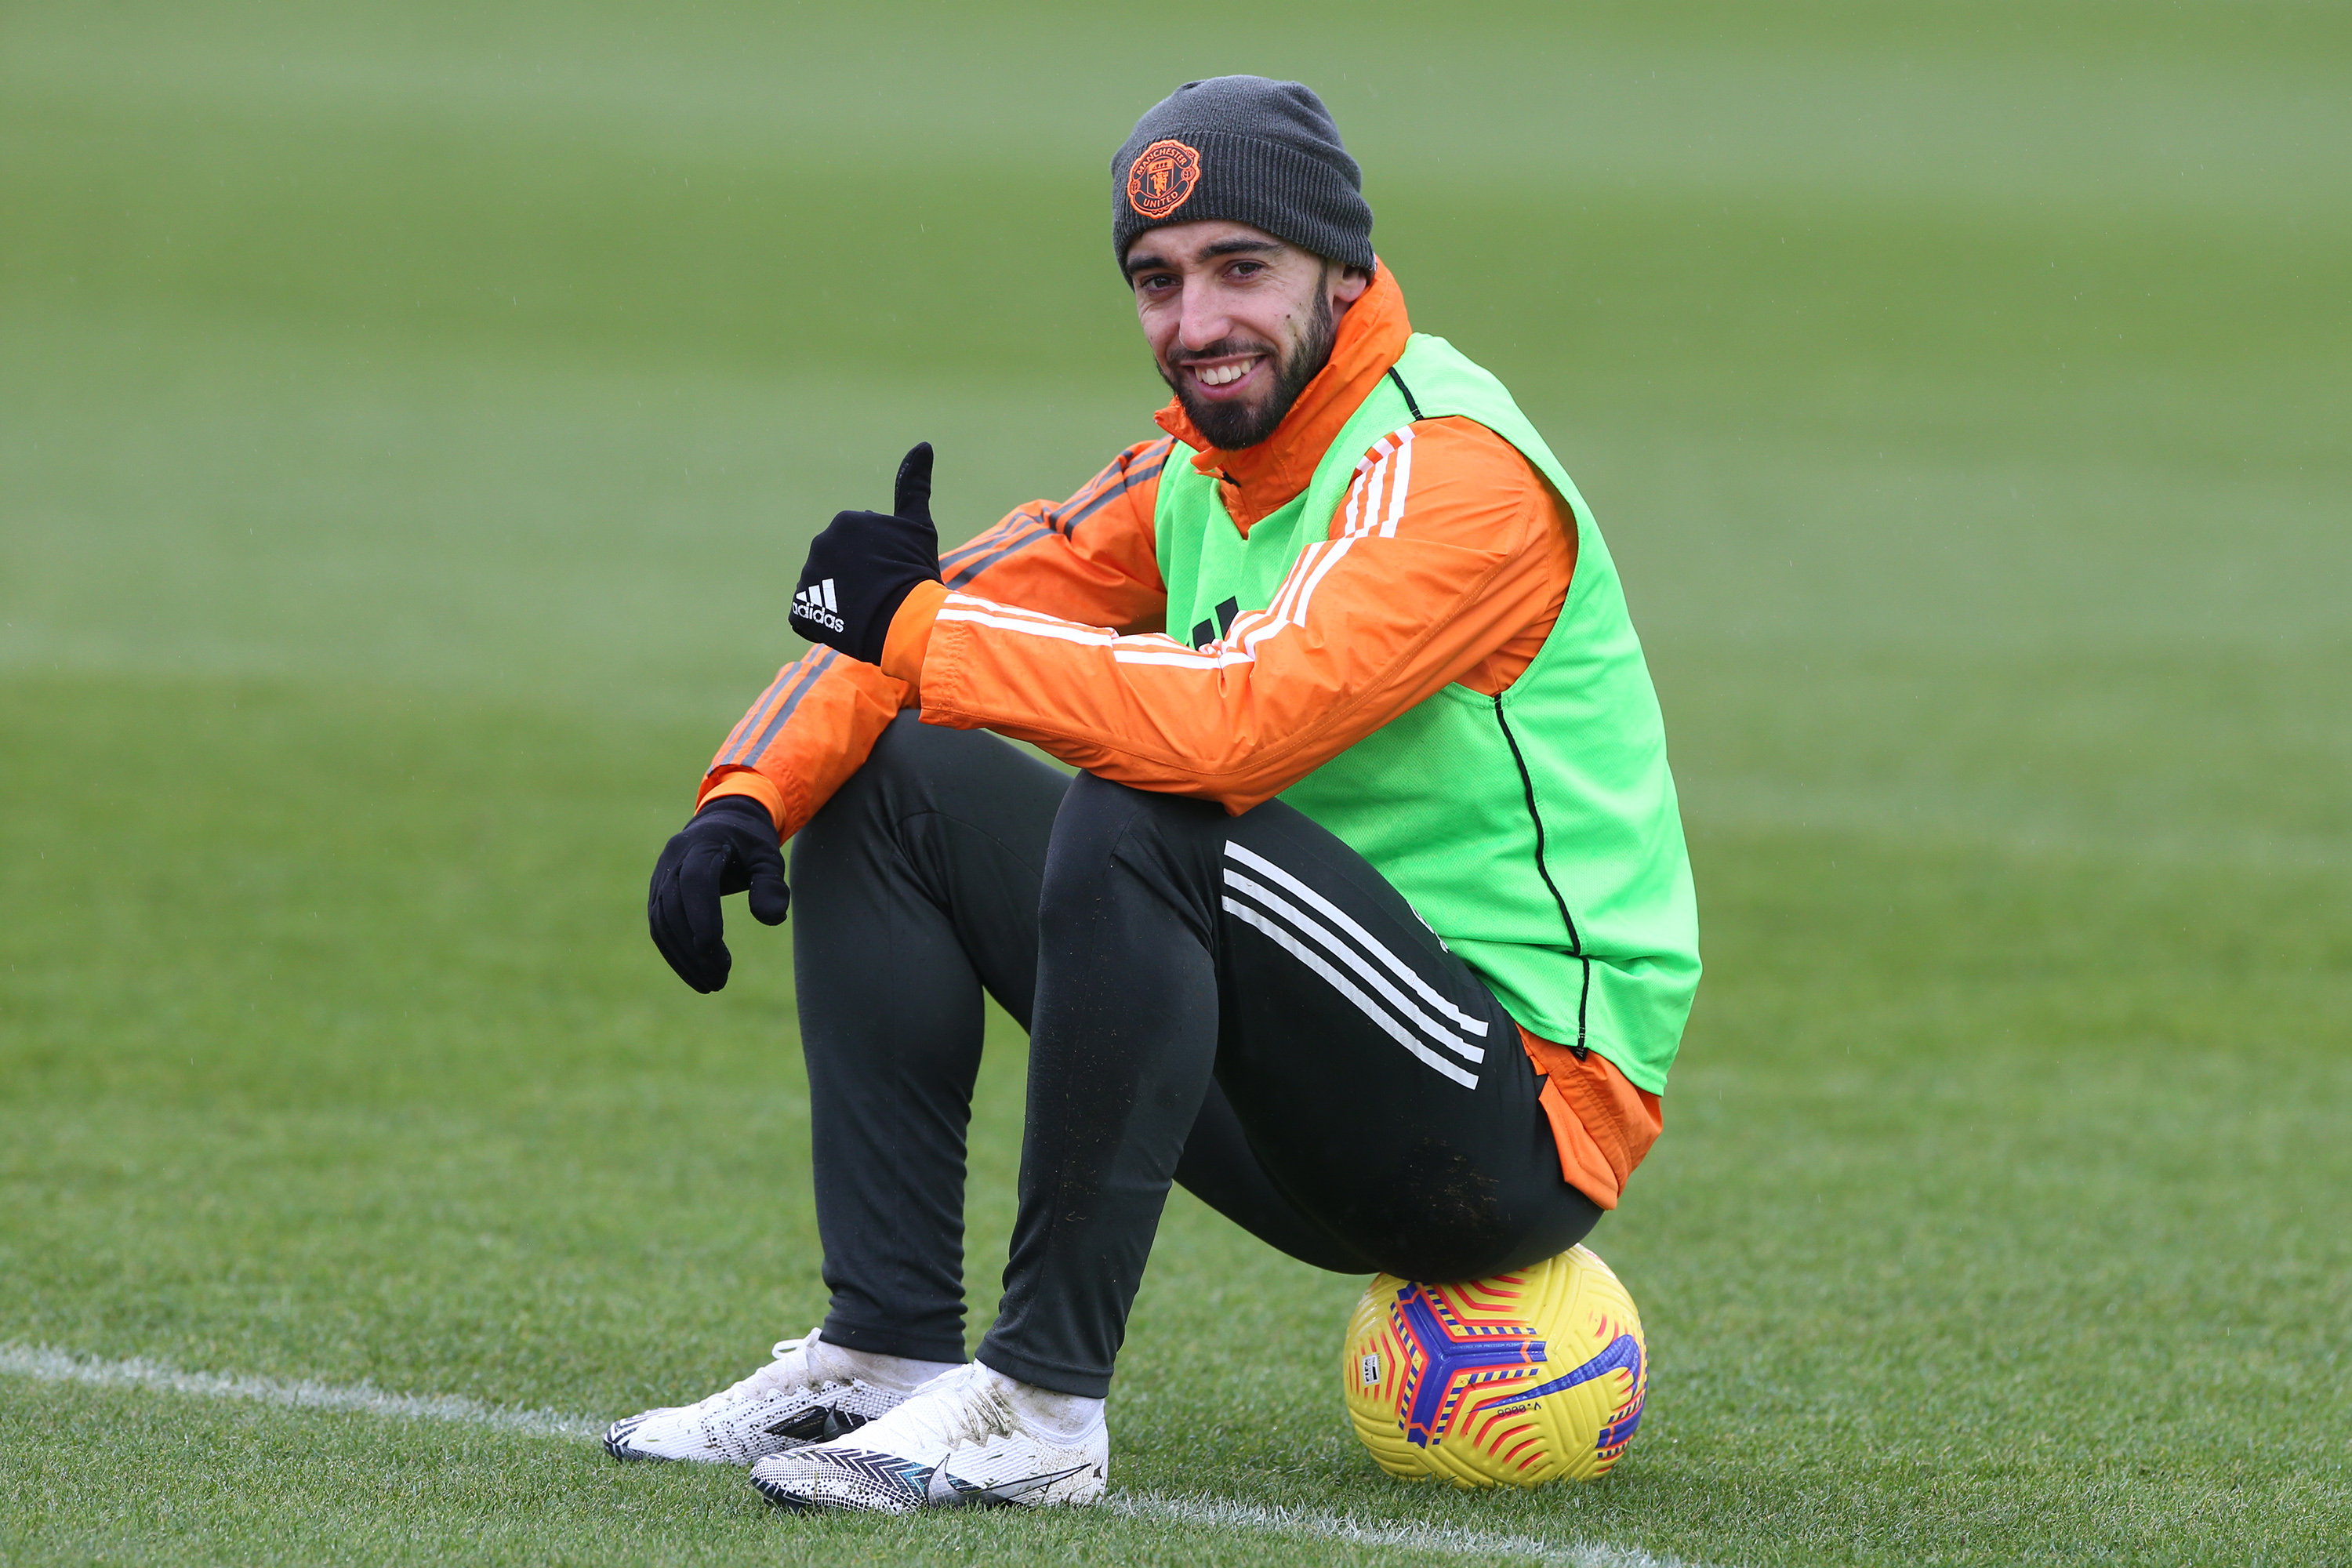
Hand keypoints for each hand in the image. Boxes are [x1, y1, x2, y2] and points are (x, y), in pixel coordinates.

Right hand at [647, 795, 790, 993]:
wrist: (723, 822)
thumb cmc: (750, 843)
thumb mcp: (769, 857)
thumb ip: (772, 884)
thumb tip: (772, 919)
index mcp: (702, 844)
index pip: (695, 882)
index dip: (701, 917)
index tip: (715, 953)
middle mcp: (673, 858)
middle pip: (674, 908)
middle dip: (693, 948)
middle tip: (719, 980)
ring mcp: (660, 875)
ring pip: (661, 922)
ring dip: (682, 957)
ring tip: (711, 984)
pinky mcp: (657, 892)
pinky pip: (659, 926)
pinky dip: (674, 952)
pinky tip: (696, 972)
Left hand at [790, 442, 941, 664]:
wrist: (903, 618)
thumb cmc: (914, 570)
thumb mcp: (919, 526)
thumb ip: (914, 485)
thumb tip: (924, 444)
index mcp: (846, 521)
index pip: (862, 544)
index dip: (881, 561)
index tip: (894, 572)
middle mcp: (821, 542)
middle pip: (841, 563)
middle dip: (858, 577)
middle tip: (882, 593)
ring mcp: (808, 575)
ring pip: (826, 589)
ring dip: (842, 599)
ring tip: (867, 612)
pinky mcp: (801, 607)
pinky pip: (811, 614)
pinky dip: (826, 622)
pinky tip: (848, 626)